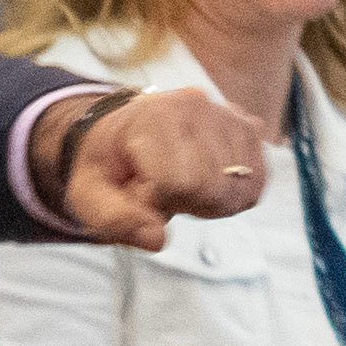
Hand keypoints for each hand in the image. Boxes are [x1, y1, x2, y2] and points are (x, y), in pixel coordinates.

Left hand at [58, 84, 279, 248]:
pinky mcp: (249, 128)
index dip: (156, 201)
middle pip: (213, 185)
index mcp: (153, 116)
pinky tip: (206, 181)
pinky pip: (256, 181)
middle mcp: (197, 105)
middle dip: (187, 202)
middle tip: (160, 189)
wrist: (122, 134)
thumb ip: (116, 218)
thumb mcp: (88, 195)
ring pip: (239, 187)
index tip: (137, 191)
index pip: (178, 182)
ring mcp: (228, 114)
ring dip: (210, 200)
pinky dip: (233, 193)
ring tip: (182, 183)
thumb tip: (157, 240)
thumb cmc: (107, 166)